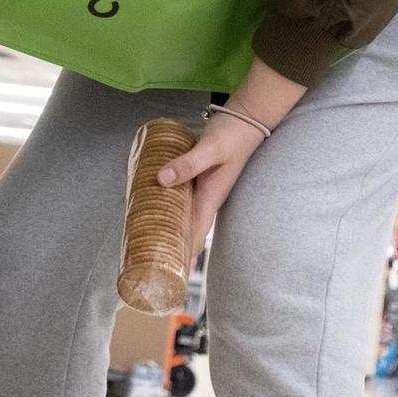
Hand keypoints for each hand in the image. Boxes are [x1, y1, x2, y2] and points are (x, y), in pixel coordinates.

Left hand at [159, 113, 265, 257]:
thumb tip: (162, 180)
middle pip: (188, 234)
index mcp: (210, 198)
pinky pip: (181, 202)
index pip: (195, 237)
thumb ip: (188, 163)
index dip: (183, 258)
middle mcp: (207, 199)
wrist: (247, 119)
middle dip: (174, 253)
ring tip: (150, 248)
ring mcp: (203, 190)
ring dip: (171, 234)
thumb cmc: (232, 135)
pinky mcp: (198, 179)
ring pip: (184, 220)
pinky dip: (170, 212)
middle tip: (151, 268)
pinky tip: (157, 212)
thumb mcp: (211, 148)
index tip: (169, 276)